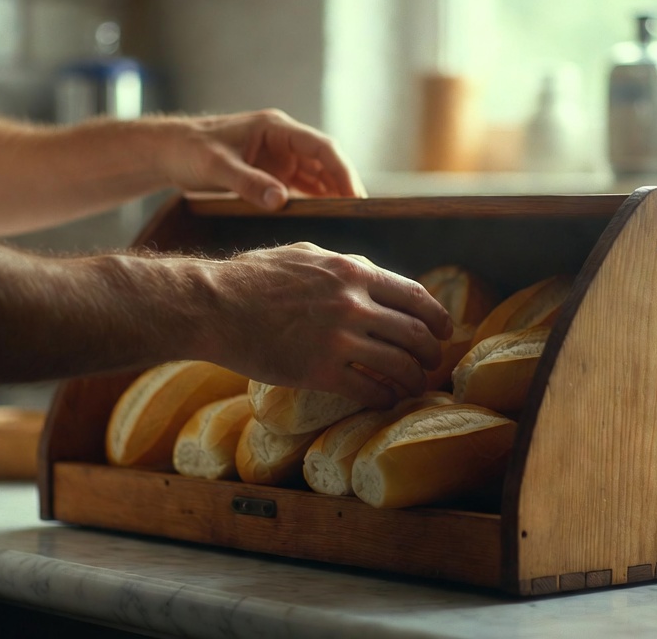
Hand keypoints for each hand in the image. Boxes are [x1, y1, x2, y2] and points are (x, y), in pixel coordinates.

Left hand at [150, 110, 366, 209]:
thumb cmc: (190, 151)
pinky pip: (302, 186)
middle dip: (343, 185)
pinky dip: (315, 200)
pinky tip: (326, 216)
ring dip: (332, 194)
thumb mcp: (217, 168)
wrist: (169, 152)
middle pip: (325, 161)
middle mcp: (283, 140)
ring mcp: (279, 156)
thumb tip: (281, 201)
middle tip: (361, 214)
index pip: (321, 147)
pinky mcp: (272, 172)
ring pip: (317, 175)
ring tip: (349, 219)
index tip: (355, 195)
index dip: (342, 170)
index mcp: (275, 128)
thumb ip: (249, 184)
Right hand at [201, 243, 452, 404]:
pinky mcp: (319, 371)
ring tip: (411, 387)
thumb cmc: (251, 278)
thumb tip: (369, 274)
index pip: (415, 296)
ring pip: (398, 366)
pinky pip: (368, 390)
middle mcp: (353, 303)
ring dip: (412, 380)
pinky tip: (383, 401)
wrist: (213, 306)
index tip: (443, 331)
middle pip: (414, 334)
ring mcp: (338, 339)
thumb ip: (342, 265)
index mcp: (353, 272)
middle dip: (430, 353)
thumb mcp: (304, 255)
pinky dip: (384, 398)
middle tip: (431, 364)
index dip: (437, 318)